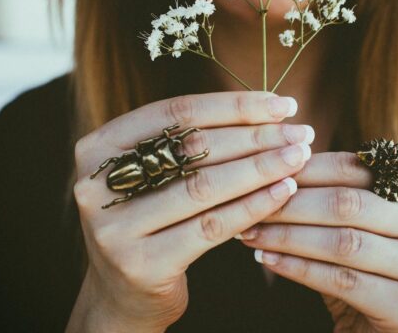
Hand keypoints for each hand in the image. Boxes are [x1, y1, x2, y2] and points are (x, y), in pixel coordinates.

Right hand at [66, 91, 314, 332]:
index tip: (283, 104)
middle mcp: (96, 184)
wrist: (124, 294)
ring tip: (298, 157)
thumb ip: (190, 141)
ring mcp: (114, 227)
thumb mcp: (155, 174)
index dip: (234, 105)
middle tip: (301, 132)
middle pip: (192, 148)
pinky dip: (252, 206)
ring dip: (260, 168)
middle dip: (255, 136)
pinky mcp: (142, 263)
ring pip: (204, 186)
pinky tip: (283, 192)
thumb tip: (270, 110)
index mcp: (98, 147)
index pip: (176, 112)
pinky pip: (211, 226)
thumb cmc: (153, 219)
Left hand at [236, 151, 397, 332]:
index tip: (264, 171)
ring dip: (289, 236)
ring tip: (252, 233)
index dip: (305, 169)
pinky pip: (341, 280)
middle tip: (252, 203)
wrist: (388, 328)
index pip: (354, 168)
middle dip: (292, 203)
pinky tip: (269, 260)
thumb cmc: (363, 262)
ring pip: (343, 243)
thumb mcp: (356, 221)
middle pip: (348, 204)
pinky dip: (298, 268)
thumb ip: (331, 191)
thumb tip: (273, 163)